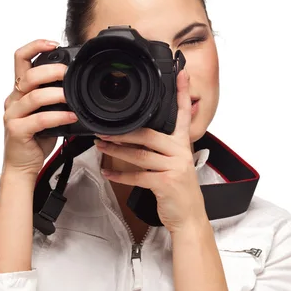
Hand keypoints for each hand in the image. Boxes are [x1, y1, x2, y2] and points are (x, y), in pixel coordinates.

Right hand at [2, 39, 78, 176]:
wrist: (22, 166)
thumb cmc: (36, 139)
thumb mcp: (46, 112)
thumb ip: (55, 97)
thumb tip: (78, 84)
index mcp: (19, 91)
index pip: (20, 59)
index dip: (35, 46)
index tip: (54, 43)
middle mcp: (13, 99)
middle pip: (28, 75)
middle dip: (52, 70)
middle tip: (68, 74)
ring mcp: (13, 115)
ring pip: (34, 96)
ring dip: (57, 94)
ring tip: (72, 97)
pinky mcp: (17, 130)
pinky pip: (39, 119)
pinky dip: (59, 116)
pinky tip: (72, 117)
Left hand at [94, 70, 207, 233]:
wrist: (189, 217)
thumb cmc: (179, 189)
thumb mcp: (176, 163)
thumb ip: (164, 147)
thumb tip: (141, 134)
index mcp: (182, 143)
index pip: (182, 113)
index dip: (182, 92)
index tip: (180, 73)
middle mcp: (180, 152)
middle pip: (149, 134)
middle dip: (123, 132)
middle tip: (103, 129)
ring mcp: (174, 167)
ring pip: (140, 154)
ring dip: (116, 150)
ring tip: (101, 145)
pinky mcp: (165, 183)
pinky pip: (137, 176)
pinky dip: (120, 175)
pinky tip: (108, 172)